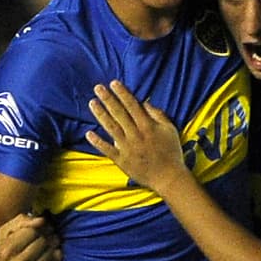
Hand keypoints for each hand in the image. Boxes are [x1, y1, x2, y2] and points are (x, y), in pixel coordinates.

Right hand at [0, 213, 59, 260]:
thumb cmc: (5, 253)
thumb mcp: (4, 234)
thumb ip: (21, 221)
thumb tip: (41, 220)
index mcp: (7, 251)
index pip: (32, 231)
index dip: (38, 228)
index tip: (38, 229)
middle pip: (43, 241)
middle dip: (46, 236)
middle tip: (46, 235)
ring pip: (52, 252)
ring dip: (53, 246)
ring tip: (48, 245)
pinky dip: (55, 257)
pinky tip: (49, 256)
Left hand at [86, 80, 187, 194]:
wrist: (169, 178)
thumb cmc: (171, 152)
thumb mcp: (170, 130)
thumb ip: (158, 115)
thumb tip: (144, 103)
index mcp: (147, 126)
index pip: (132, 105)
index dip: (122, 93)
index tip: (113, 83)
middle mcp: (135, 135)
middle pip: (119, 113)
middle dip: (108, 99)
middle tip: (97, 88)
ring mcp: (127, 148)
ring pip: (111, 128)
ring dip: (100, 114)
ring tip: (92, 103)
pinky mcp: (122, 160)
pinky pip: (107, 149)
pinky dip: (97, 142)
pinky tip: (88, 133)